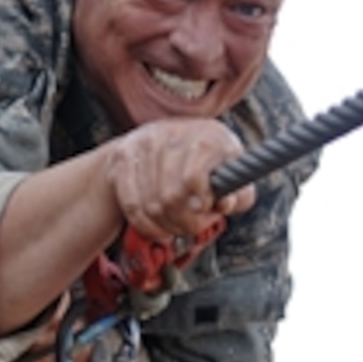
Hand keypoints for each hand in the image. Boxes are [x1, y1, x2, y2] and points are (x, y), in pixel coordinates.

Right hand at [102, 118, 255, 241]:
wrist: (163, 137)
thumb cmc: (208, 162)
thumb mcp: (231, 173)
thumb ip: (239, 194)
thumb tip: (224, 203)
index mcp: (206, 135)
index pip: (194, 179)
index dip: (201, 203)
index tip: (205, 209)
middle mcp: (172, 133)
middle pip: (170, 196)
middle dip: (183, 222)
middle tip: (190, 226)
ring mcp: (144, 143)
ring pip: (149, 205)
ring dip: (164, 226)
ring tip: (175, 227)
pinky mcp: (123, 156)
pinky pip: (131, 204)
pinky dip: (144, 224)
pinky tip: (156, 228)